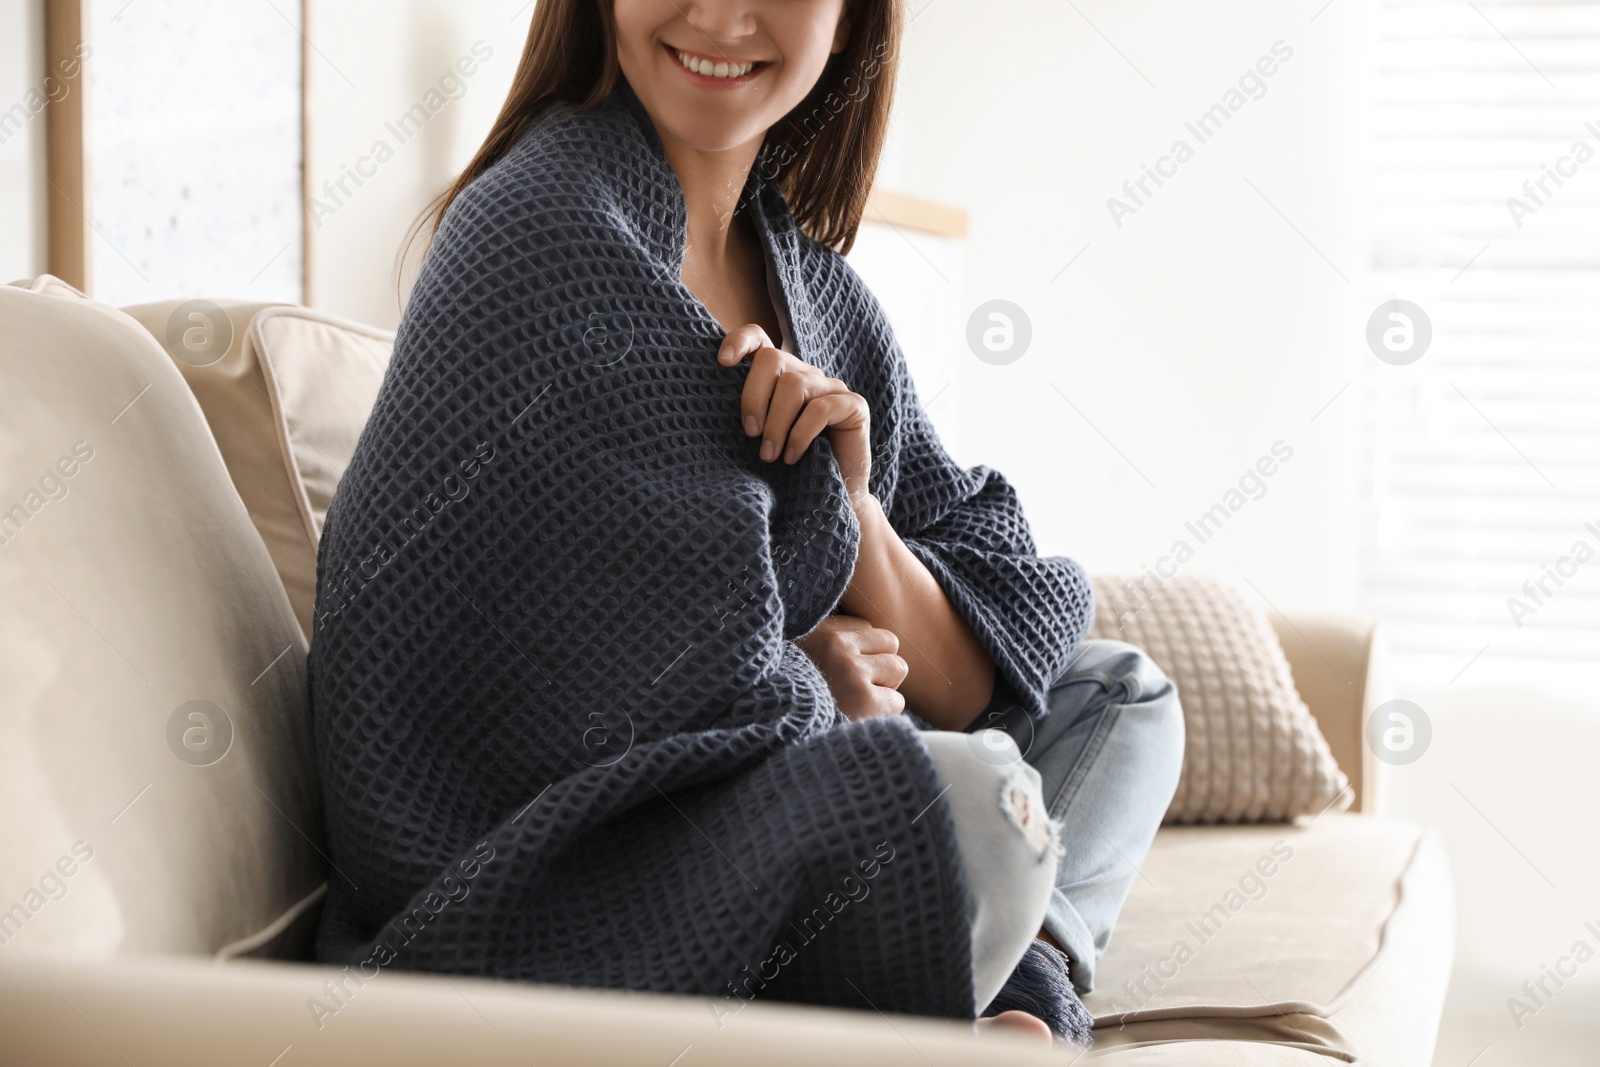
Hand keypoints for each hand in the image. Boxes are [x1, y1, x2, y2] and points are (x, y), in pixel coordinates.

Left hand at [717, 324, 871, 503]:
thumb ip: (746, 416)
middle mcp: (806, 375)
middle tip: (750, 434)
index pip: (759, 339)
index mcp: (780, 377)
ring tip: (770, 456)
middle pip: (773, 359)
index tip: (722, 362)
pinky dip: (801, 434)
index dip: (740, 341)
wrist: (832, 499)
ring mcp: (832, 388)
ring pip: (794, 385)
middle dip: (754, 397)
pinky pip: (820, 408)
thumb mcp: (760, 439)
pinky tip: (793, 457)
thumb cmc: (790, 470)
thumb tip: (708, 403)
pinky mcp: (854, 405)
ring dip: (777, 424)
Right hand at [796, 615, 907, 721]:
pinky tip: (861, 719)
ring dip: (885, 689)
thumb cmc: (795, 699)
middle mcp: (835, 645)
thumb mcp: (799, 660)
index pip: (866, 627)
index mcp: (817, 632)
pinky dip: (884, 714)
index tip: (841, 672)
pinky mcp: (864, 700)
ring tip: (858, 703)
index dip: (861, 653)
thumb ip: (830, 645)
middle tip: (856, 689)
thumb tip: (870, 638)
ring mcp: (851, 672)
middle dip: (880, 667)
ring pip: (898, 668)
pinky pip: (897, 701)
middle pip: (890, 643)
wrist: (778, 735)